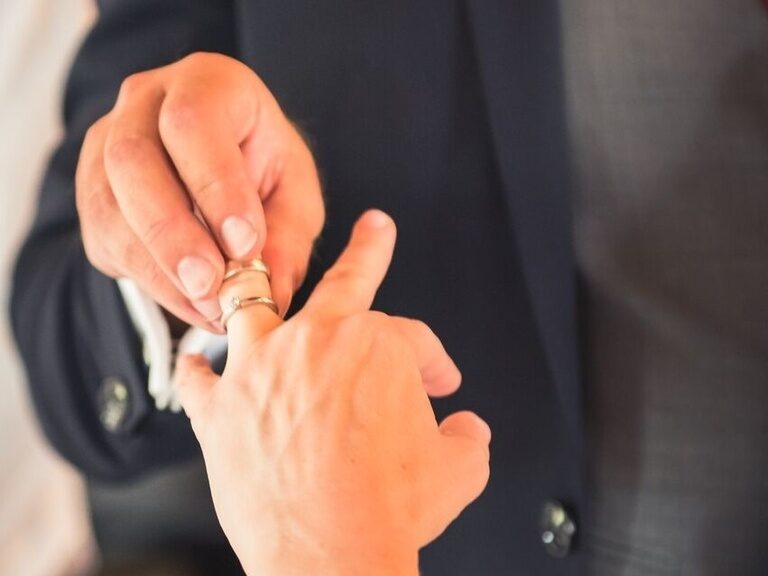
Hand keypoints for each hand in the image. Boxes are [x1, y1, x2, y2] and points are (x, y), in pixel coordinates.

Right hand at [76, 52, 322, 328]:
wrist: (227, 167)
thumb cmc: (266, 170)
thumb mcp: (296, 194)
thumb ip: (287, 236)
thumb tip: (270, 291)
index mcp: (208, 84)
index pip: (193, 122)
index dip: (215, 185)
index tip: (244, 243)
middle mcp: (145, 104)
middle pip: (133, 160)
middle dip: (174, 233)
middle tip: (212, 285)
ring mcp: (107, 144)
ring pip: (110, 205)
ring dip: (160, 267)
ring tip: (210, 306)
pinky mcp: (94, 192)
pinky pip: (106, 239)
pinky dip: (151, 281)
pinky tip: (191, 303)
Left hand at [176, 211, 490, 574]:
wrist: (332, 558)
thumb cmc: (389, 510)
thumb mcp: (457, 468)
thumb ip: (467, 437)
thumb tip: (469, 431)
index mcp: (376, 346)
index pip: (414, 340)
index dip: (432, 362)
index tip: (440, 382)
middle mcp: (315, 343)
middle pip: (344, 282)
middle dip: (368, 251)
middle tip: (375, 231)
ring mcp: (261, 372)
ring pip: (252, 306)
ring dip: (255, 288)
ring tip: (252, 271)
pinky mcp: (221, 414)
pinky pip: (197, 379)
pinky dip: (196, 370)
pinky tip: (194, 363)